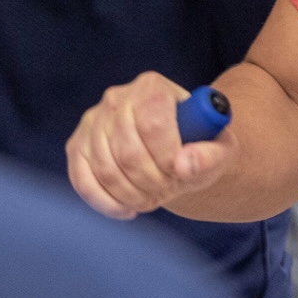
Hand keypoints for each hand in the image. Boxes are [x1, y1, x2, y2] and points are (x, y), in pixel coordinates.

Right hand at [65, 72, 236, 219]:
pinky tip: (127, 210)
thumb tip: (184, 165)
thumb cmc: (199, 144)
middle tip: (169, 191)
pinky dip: (106, 202)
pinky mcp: (77, 145)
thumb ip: (212, 156)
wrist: (174, 148)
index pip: (153, 125)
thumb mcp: (220, 148)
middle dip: (152, 182)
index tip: (180, 175)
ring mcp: (92, 121)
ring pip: (106, 169)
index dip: (167, 158)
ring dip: (132, 195)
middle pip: (129, 151)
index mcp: (153, 86)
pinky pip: (83, 180)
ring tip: (154, 199)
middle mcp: (118, 97)